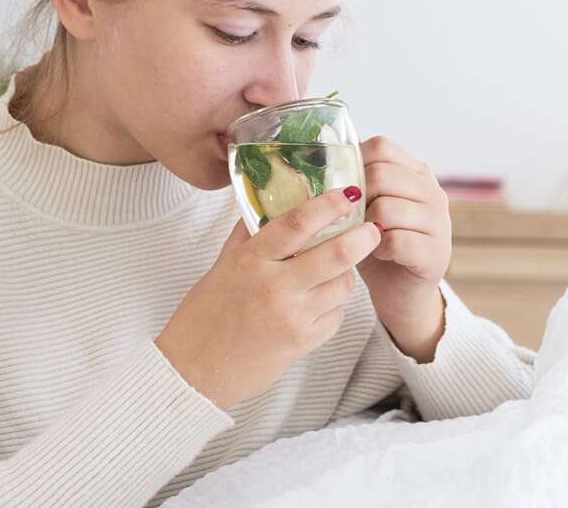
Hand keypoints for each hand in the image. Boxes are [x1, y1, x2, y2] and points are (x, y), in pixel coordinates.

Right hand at [156, 186, 380, 410]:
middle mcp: (274, 287)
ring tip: (334, 270)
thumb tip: (268, 203)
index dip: (329, 205)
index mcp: (250, 261)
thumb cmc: (203, 317)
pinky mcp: (303, 344)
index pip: (298, 223)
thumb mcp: (221, 266)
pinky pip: (335, 316)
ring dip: (345, 274)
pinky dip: (333, 305)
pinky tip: (317, 302)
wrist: (194, 372)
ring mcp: (292, 318)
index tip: (349, 194)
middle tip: (372, 229)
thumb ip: (247, 235)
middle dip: (362, 238)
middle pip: (336, 254)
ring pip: (342, 286)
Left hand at [356, 135, 452, 361]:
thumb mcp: (364, 207)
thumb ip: (353, 183)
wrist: (402, 295)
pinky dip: (378, 249)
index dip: (355, 163)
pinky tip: (377, 254)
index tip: (343, 188)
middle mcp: (433, 191)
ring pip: (387, 208)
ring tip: (364, 238)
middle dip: (356, 199)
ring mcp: (439, 222)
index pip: (382, 146)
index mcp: (416, 172)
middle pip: (381, 175)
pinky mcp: (436, 253)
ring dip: (364, 226)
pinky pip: (395, 240)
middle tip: (351, 219)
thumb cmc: (375, 245)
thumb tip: (313, 161)